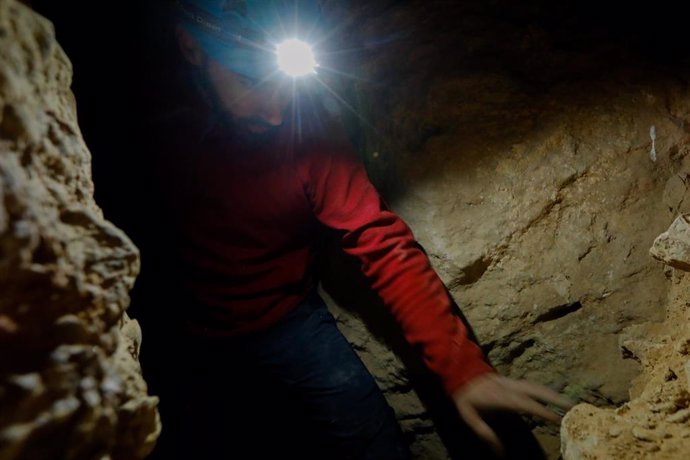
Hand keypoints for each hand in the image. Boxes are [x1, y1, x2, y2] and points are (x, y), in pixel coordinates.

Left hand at [452, 373, 573, 455]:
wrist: (462, 373)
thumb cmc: (467, 398)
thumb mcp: (470, 417)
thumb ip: (486, 434)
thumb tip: (500, 453)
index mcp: (502, 397)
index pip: (526, 404)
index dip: (542, 411)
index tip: (558, 419)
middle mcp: (511, 387)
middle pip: (536, 391)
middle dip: (555, 399)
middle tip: (574, 407)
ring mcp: (513, 382)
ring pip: (537, 386)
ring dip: (553, 394)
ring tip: (570, 403)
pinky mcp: (514, 380)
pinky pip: (533, 385)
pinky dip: (545, 390)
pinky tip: (554, 396)